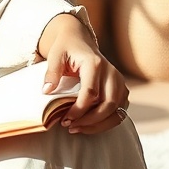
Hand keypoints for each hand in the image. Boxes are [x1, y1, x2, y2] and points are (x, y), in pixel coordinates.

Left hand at [38, 13, 129, 134]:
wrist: (80, 39)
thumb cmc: (66, 47)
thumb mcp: (55, 55)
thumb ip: (52, 73)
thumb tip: (46, 91)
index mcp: (94, 63)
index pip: (91, 92)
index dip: (79, 110)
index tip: (65, 119)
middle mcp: (111, 72)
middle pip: (107, 104)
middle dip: (89, 121)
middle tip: (70, 127)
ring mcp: (119, 82)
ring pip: (116, 111)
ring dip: (98, 125)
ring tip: (77, 128)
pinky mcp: (122, 90)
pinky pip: (119, 112)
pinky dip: (106, 122)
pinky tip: (89, 125)